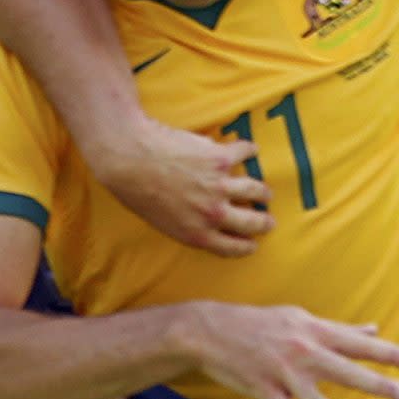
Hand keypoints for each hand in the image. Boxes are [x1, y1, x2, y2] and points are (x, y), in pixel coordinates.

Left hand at [84, 118, 273, 257]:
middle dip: (263, 223)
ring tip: (265, 192)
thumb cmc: (136, 192)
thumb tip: (201, 220)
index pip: (231, 247)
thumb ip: (186, 224)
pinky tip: (252, 150)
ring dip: (262, 191)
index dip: (246, 247)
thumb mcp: (161, 222)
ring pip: (254, 190)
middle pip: (250, 223)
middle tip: (269, 220)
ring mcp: (219, 186)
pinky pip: (244, 153)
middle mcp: (212, 213)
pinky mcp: (220, 158)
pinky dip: (249, 151)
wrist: (129, 159)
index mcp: (196, 233)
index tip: (253, 244)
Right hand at [185, 303, 398, 398]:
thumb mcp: (300, 318)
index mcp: (315, 330)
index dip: (389, 353)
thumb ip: (339, 329)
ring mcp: (282, 371)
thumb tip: (374, 328)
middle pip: (346, 369)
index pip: (359, 343)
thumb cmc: (259, 323)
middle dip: (378, 383)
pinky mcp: (263, 388)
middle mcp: (303, 349)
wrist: (209, 329)